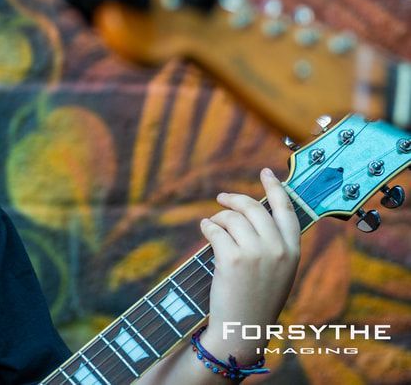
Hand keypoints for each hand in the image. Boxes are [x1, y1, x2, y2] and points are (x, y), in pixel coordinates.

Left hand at [200, 168, 300, 362]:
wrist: (243, 327)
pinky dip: (207, 227)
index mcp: (293, 251)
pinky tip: (206, 230)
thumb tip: (251, 211)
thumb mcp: (278, 270)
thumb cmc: (257, 298)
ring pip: (232, 218)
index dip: (276, 188)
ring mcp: (256, 253)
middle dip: (234, 200)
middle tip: (221, 198)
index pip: (287, 210)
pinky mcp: (232, 259)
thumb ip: (273, 243)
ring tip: (213, 226)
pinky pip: (215, 229)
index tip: (267, 172)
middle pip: (253, 208)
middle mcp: (278, 249)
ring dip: (218, 218)